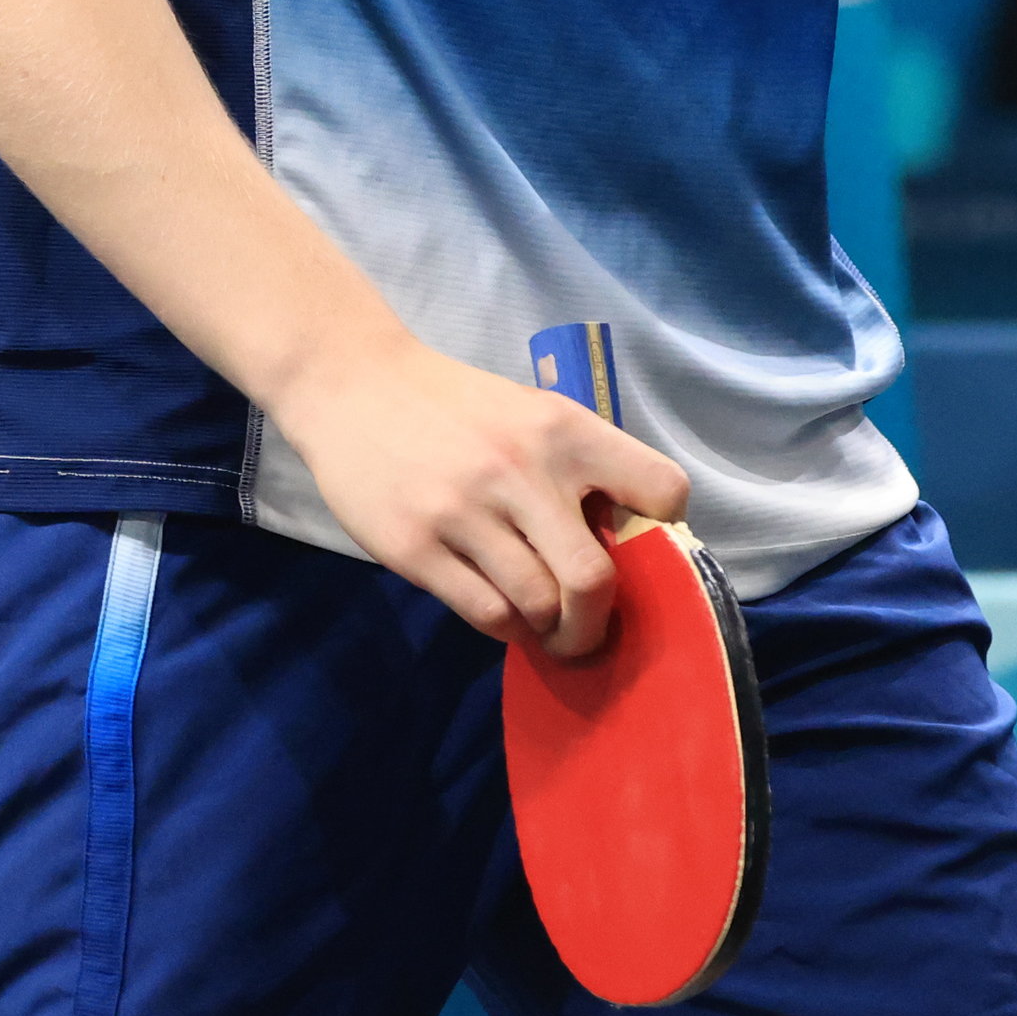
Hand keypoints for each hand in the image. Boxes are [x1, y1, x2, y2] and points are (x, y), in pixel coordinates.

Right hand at [266, 329, 691, 655]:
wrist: (353, 386)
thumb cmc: (456, 407)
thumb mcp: (530, 413)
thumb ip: (578, 469)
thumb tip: (627, 551)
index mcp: (564, 430)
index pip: (660, 489)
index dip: (663, 532)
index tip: (638, 551)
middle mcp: (521, 469)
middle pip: (593, 579)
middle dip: (596, 620)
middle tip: (584, 629)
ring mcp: (465, 512)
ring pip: (537, 606)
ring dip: (546, 628)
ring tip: (538, 622)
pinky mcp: (416, 548)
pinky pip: (486, 614)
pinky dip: (505, 628)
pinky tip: (500, 610)